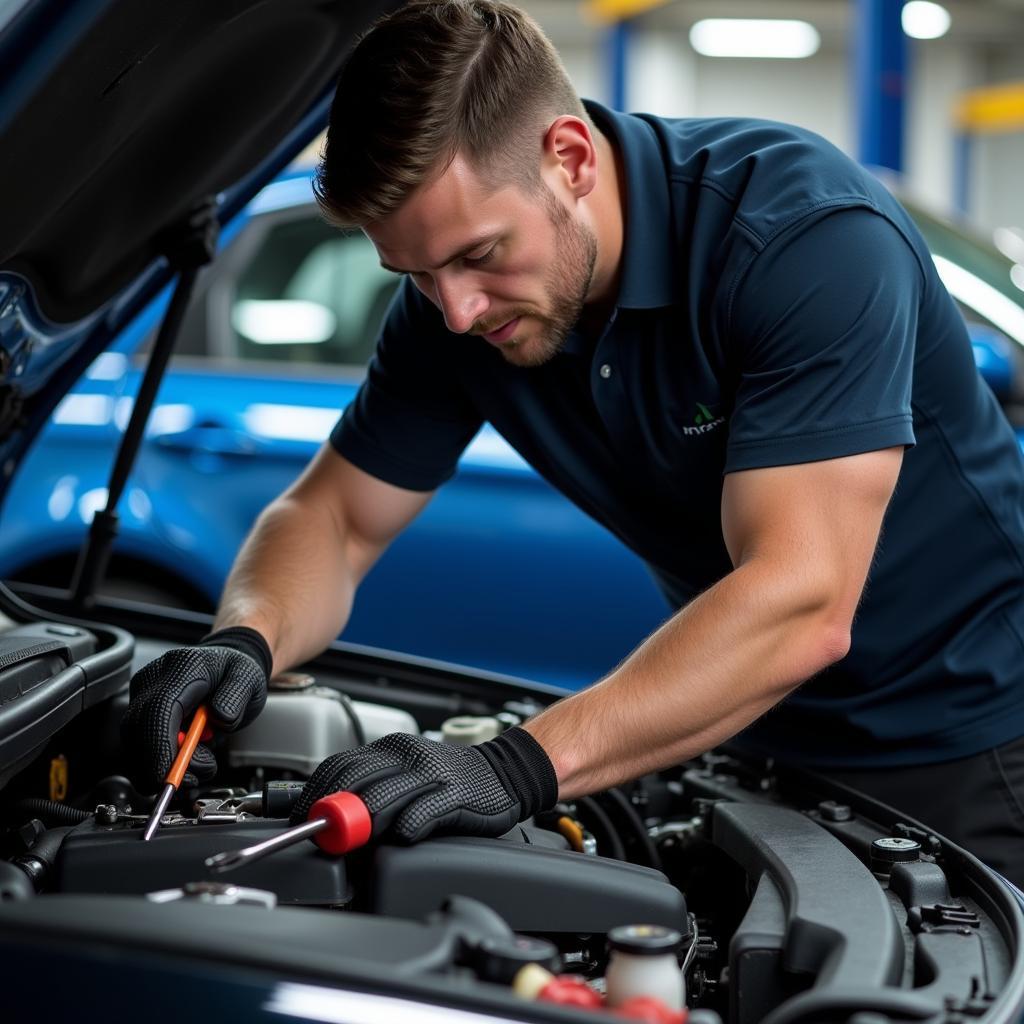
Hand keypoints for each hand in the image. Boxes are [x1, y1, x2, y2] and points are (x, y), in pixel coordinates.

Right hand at [120, 626, 271, 791]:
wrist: (224, 665)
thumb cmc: (235, 672)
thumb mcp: (249, 679)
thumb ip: (235, 696)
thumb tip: (220, 718)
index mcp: (184, 666)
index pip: (159, 708)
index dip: (160, 745)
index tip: (171, 775)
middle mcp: (154, 678)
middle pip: (138, 728)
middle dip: (162, 762)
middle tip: (196, 776)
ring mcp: (142, 694)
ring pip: (136, 741)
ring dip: (164, 763)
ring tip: (201, 761)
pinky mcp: (139, 710)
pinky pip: (140, 743)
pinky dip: (161, 759)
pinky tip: (187, 755)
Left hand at [289, 727, 558, 842]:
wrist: (503, 773)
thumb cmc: (448, 780)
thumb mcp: (405, 772)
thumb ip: (370, 786)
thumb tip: (325, 813)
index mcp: (390, 747)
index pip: (338, 766)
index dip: (313, 794)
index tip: (299, 820)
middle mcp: (407, 754)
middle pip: (354, 782)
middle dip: (331, 813)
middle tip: (320, 838)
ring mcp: (431, 773)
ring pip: (382, 798)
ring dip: (360, 824)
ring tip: (349, 843)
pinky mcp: (455, 795)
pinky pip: (422, 813)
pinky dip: (404, 828)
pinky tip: (398, 838)